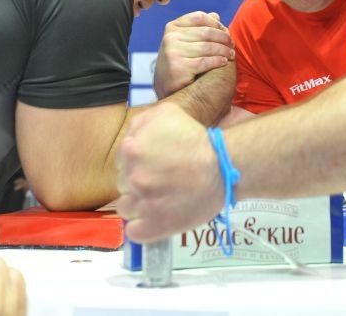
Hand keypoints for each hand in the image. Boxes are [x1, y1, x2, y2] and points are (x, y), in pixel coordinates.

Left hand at [116, 102, 223, 241]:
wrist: (223, 167)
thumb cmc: (197, 140)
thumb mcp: (166, 114)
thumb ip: (140, 123)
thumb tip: (129, 137)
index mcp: (131, 149)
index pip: (122, 161)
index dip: (137, 163)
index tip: (155, 166)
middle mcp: (132, 177)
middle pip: (123, 183)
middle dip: (139, 182)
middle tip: (161, 181)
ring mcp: (142, 204)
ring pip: (126, 208)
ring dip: (139, 205)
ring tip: (160, 200)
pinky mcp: (152, 227)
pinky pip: (134, 232)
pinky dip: (143, 227)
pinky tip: (157, 218)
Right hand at [153, 11, 234, 97]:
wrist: (168, 89)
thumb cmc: (181, 62)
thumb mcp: (185, 42)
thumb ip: (199, 29)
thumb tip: (215, 16)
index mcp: (172, 27)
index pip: (199, 17)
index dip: (216, 24)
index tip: (226, 32)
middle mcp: (170, 37)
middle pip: (206, 32)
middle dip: (223, 38)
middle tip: (232, 45)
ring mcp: (173, 52)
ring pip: (208, 47)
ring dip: (224, 50)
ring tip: (231, 54)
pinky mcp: (178, 67)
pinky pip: (205, 61)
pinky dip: (218, 61)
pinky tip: (224, 62)